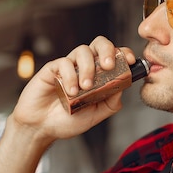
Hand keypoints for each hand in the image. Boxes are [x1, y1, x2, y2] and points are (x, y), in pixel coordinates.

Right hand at [13, 36, 135, 145]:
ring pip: (82, 51)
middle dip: (107, 51)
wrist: (41, 128)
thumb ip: (111, 103)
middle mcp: (84, 67)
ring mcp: (69, 66)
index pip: (113, 56)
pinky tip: (70, 91)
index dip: (123, 53)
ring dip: (88, 68)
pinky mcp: (52, 68)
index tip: (130, 60)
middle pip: (99, 44)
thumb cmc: (68, 121)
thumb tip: (124, 87)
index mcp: (98, 76)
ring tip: (85, 87)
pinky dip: (70, 76)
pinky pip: (64, 63)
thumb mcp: (96, 115)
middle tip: (108, 66)